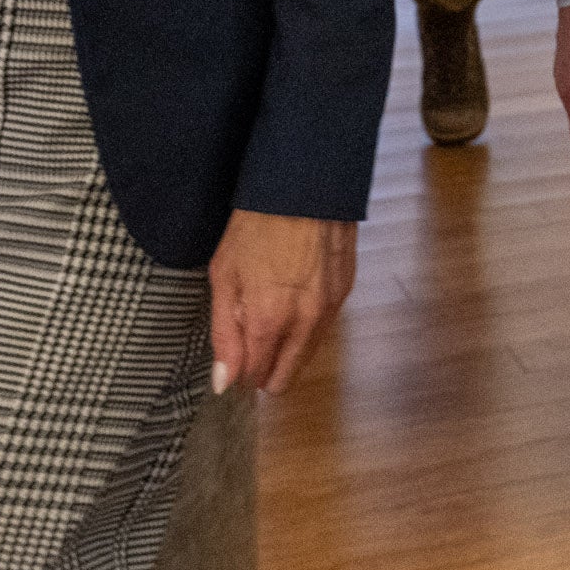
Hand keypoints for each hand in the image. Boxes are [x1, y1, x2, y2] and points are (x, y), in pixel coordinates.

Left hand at [208, 210, 356, 393]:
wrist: (305, 186)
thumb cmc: (255, 226)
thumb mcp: (224, 276)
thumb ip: (224, 333)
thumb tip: (224, 382)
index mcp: (268, 321)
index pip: (255, 376)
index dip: (240, 374)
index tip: (232, 360)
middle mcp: (305, 324)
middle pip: (287, 376)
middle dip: (265, 371)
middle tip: (249, 344)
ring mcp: (330, 309)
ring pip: (307, 354)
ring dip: (287, 349)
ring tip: (270, 316)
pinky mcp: (346, 293)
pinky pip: (323, 328)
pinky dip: (307, 325)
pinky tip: (293, 299)